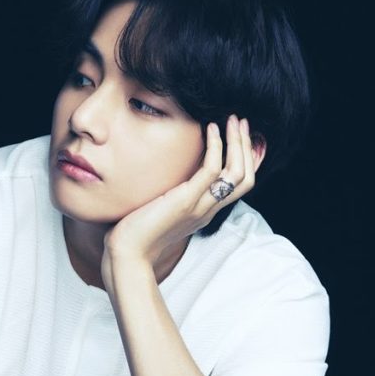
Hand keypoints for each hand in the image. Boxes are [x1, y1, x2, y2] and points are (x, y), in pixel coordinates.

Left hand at [101, 114, 259, 279]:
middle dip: (247, 146)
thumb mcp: (160, 210)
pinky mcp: (186, 202)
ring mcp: (199, 206)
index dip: (247, 160)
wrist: (126, 255)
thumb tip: (165, 178)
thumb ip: (171, 196)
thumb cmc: (135, 234)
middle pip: (245, 177)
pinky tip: (210, 129)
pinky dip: (215, 147)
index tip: (244, 136)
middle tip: (242, 122)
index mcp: (205, 212)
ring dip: (238, 142)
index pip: (239, 185)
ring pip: (236, 173)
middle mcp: (208, 209)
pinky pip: (211, 170)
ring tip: (234, 120)